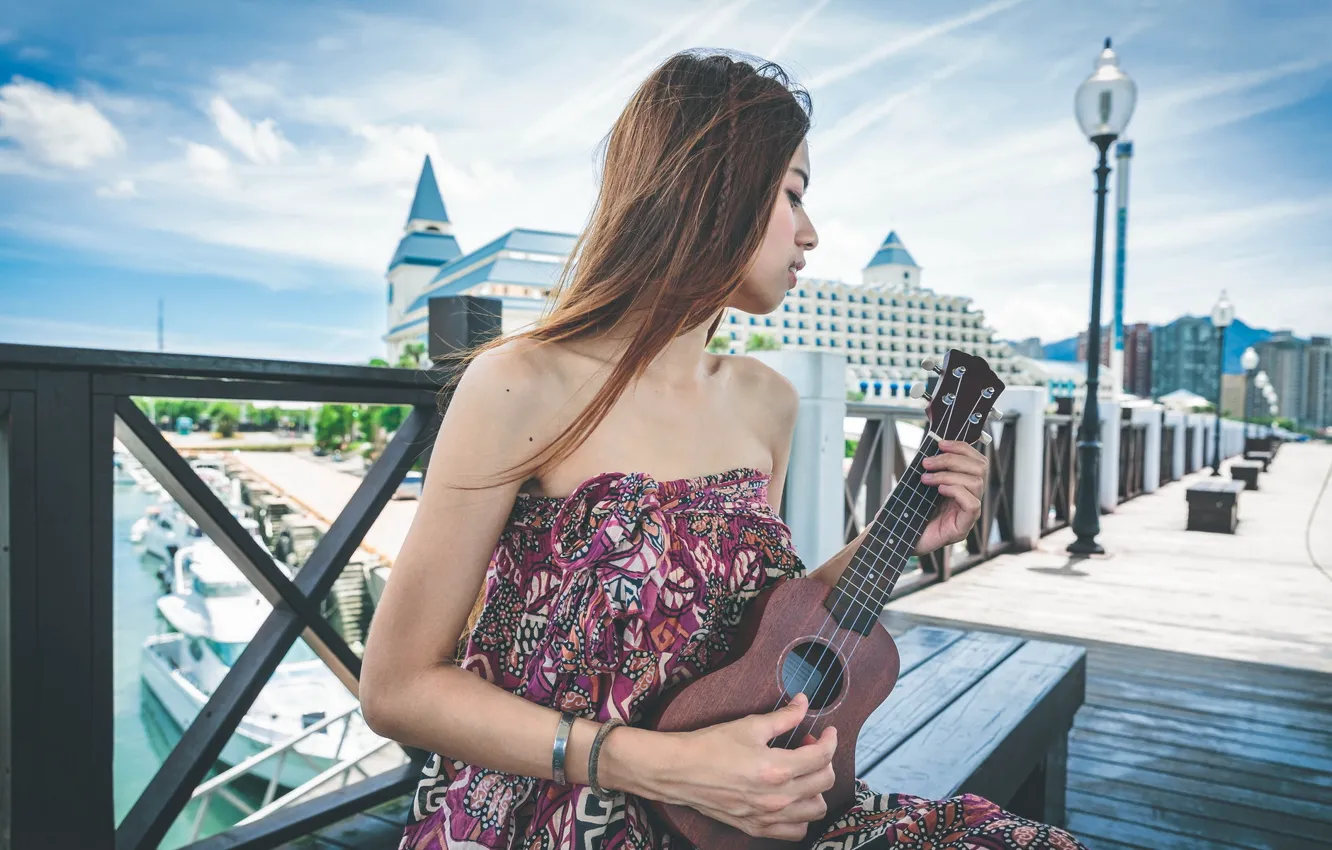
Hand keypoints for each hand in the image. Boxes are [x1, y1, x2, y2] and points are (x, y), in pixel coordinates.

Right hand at [649, 693, 835, 840]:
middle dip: (823, 760)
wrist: (679, 771)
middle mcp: (776, 797)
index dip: (830, 740)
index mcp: (776, 768)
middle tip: (808, 747)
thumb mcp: (749, 725)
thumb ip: (783, 717)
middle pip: (824, 782)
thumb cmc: (710, 746)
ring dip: (815, 789)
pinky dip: (801, 816)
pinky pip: (795, 831)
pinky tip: (791, 798)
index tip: (827, 732)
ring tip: (801, 774)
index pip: (821, 757)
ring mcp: (767, 816)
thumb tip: (803, 703)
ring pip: (815, 809)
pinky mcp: (756, 827)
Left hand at [915, 439, 985, 554]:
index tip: (940, 443)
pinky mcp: (962, 528)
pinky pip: (973, 504)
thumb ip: (929, 468)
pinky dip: (956, 491)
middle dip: (952, 459)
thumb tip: (930, 448)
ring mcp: (968, 514)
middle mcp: (969, 498)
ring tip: (926, 478)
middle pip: (980, 468)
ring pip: (976, 483)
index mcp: (962, 485)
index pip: (976, 461)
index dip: (962, 448)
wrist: (895, 538)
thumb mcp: (916, 485)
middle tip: (927, 462)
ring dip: (948, 474)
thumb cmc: (906, 511)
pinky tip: (939, 490)